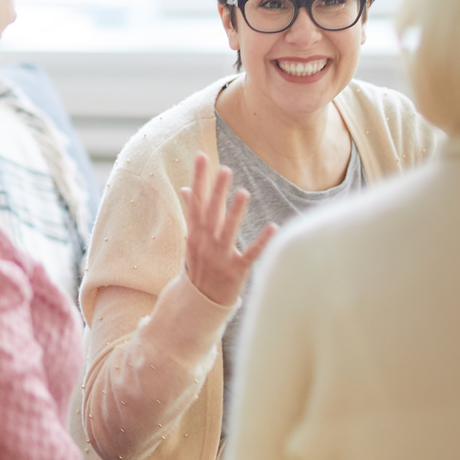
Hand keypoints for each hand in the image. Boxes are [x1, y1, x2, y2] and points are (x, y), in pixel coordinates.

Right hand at [179, 151, 276, 306]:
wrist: (199, 303)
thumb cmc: (199, 265)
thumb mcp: (192, 238)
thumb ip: (192, 212)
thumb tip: (186, 189)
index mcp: (195, 233)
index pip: (197, 200)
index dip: (199, 178)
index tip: (201, 156)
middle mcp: (205, 243)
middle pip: (211, 213)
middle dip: (217, 191)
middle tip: (224, 168)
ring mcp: (219, 258)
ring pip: (227, 232)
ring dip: (234, 213)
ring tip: (242, 192)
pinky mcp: (235, 272)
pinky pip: (250, 255)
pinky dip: (261, 242)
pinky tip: (273, 227)